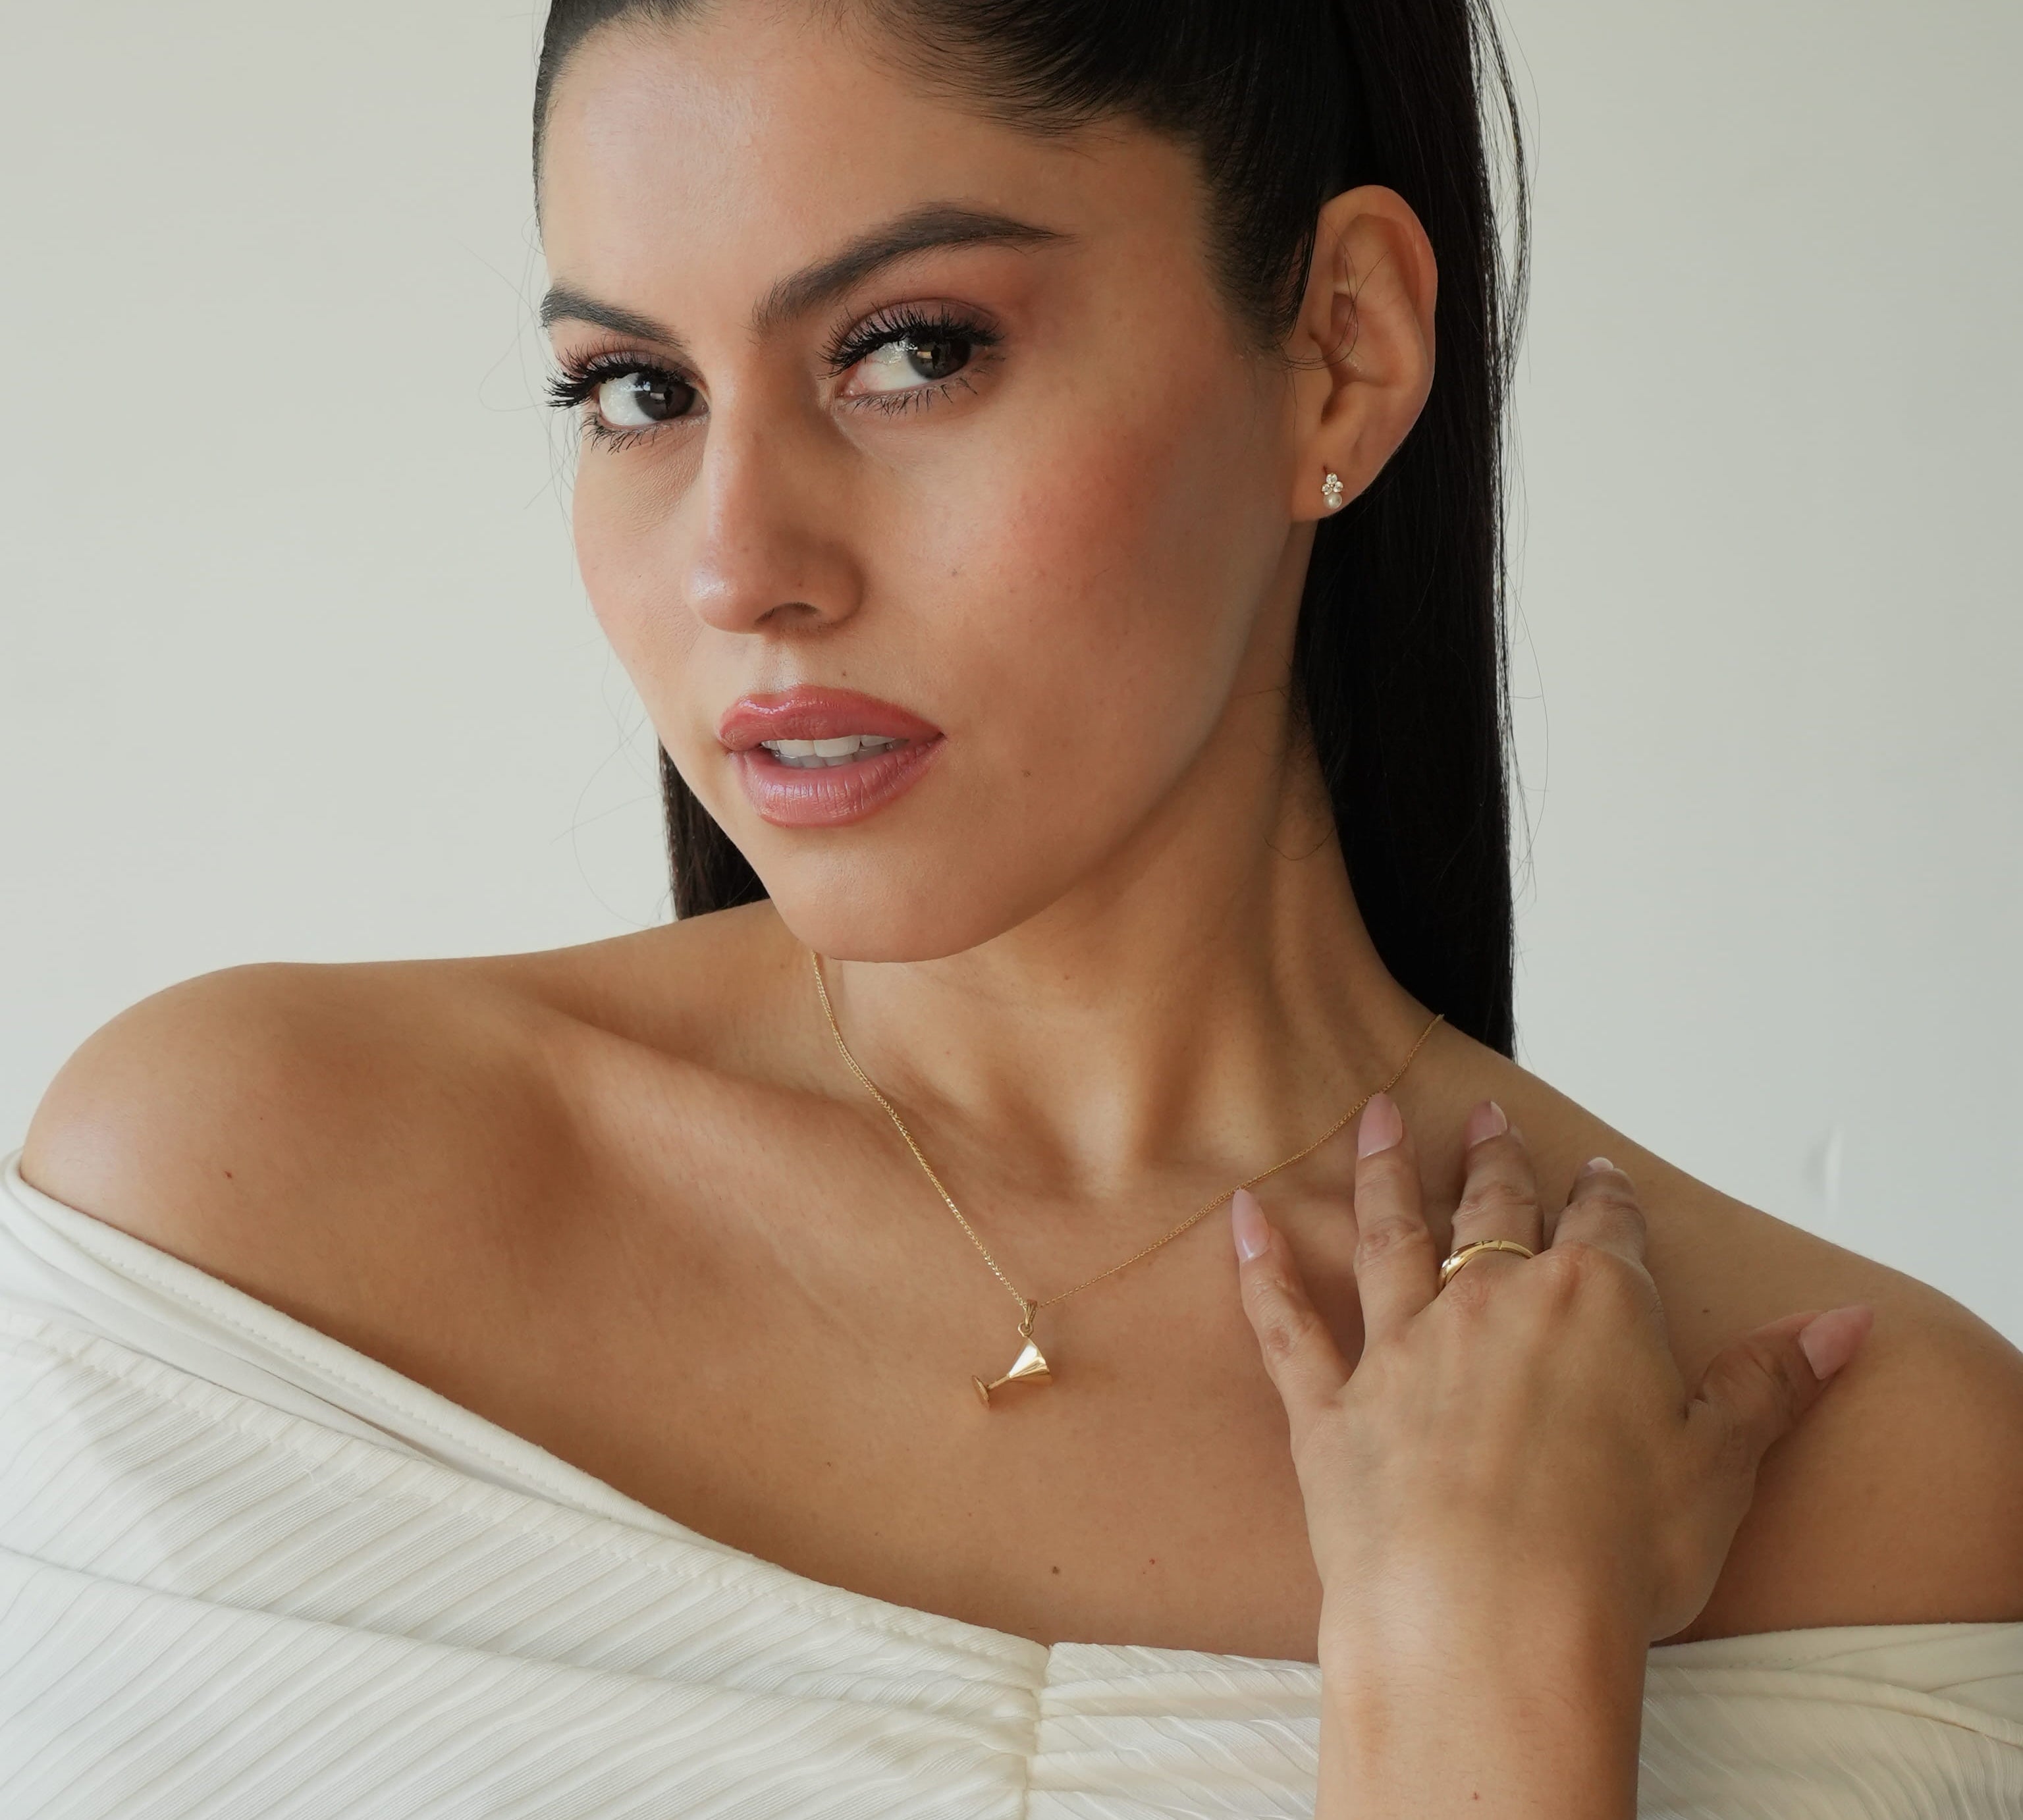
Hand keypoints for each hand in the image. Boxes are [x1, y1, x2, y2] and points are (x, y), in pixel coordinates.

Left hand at [1232, 1093, 1873, 1656]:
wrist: (1491, 1623)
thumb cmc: (1614, 1554)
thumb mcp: (1724, 1466)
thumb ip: (1771, 1382)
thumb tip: (1842, 1323)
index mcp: (1594, 1305)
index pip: (1606, 1226)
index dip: (1603, 1196)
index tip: (1595, 1170)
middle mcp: (1491, 1303)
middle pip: (1493, 1208)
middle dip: (1494, 1159)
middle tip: (1483, 1117)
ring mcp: (1402, 1350)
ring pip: (1389, 1233)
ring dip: (1384, 1171)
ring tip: (1377, 1117)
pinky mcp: (1332, 1409)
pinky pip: (1286, 1320)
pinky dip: (1260, 1265)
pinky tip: (1243, 1214)